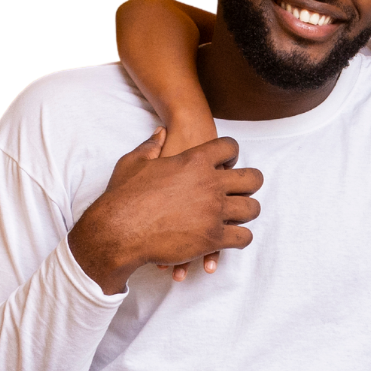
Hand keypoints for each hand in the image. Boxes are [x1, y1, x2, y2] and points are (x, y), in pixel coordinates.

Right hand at [69, 130, 261, 293]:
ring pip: (251, 209)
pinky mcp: (213, 238)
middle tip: (245, 189)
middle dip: (251, 182)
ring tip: (241, 215)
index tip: (228, 160)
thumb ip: (152, 145)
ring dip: (247, 211)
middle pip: (252, 178)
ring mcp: (214, 211)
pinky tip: (234, 237)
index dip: (231, 152)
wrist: (119, 231)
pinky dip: (241, 237)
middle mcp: (211, 184)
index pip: (230, 147)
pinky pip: (243, 237)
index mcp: (195, 161)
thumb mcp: (135, 162)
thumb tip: (160, 132)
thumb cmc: (124, 196)